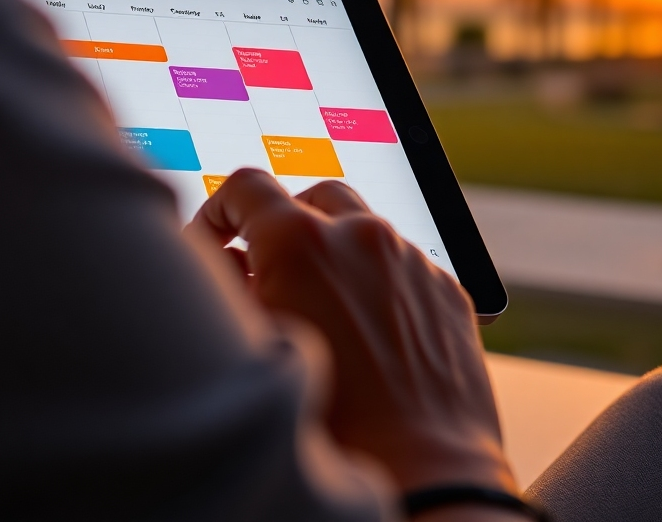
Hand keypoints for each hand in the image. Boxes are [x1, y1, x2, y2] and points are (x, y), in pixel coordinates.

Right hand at [186, 169, 515, 496]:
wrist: (423, 474)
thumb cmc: (329, 429)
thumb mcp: (249, 348)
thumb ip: (229, 286)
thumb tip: (226, 259)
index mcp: (301, 242)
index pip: (247, 186)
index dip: (220, 211)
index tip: (218, 238)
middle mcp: (360, 235)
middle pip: (310, 196)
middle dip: (285, 225)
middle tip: (271, 272)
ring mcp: (409, 257)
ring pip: (362, 229)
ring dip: (336, 252)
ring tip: (324, 308)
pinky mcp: (444, 286)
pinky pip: (402, 264)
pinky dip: (378, 281)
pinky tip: (367, 331)